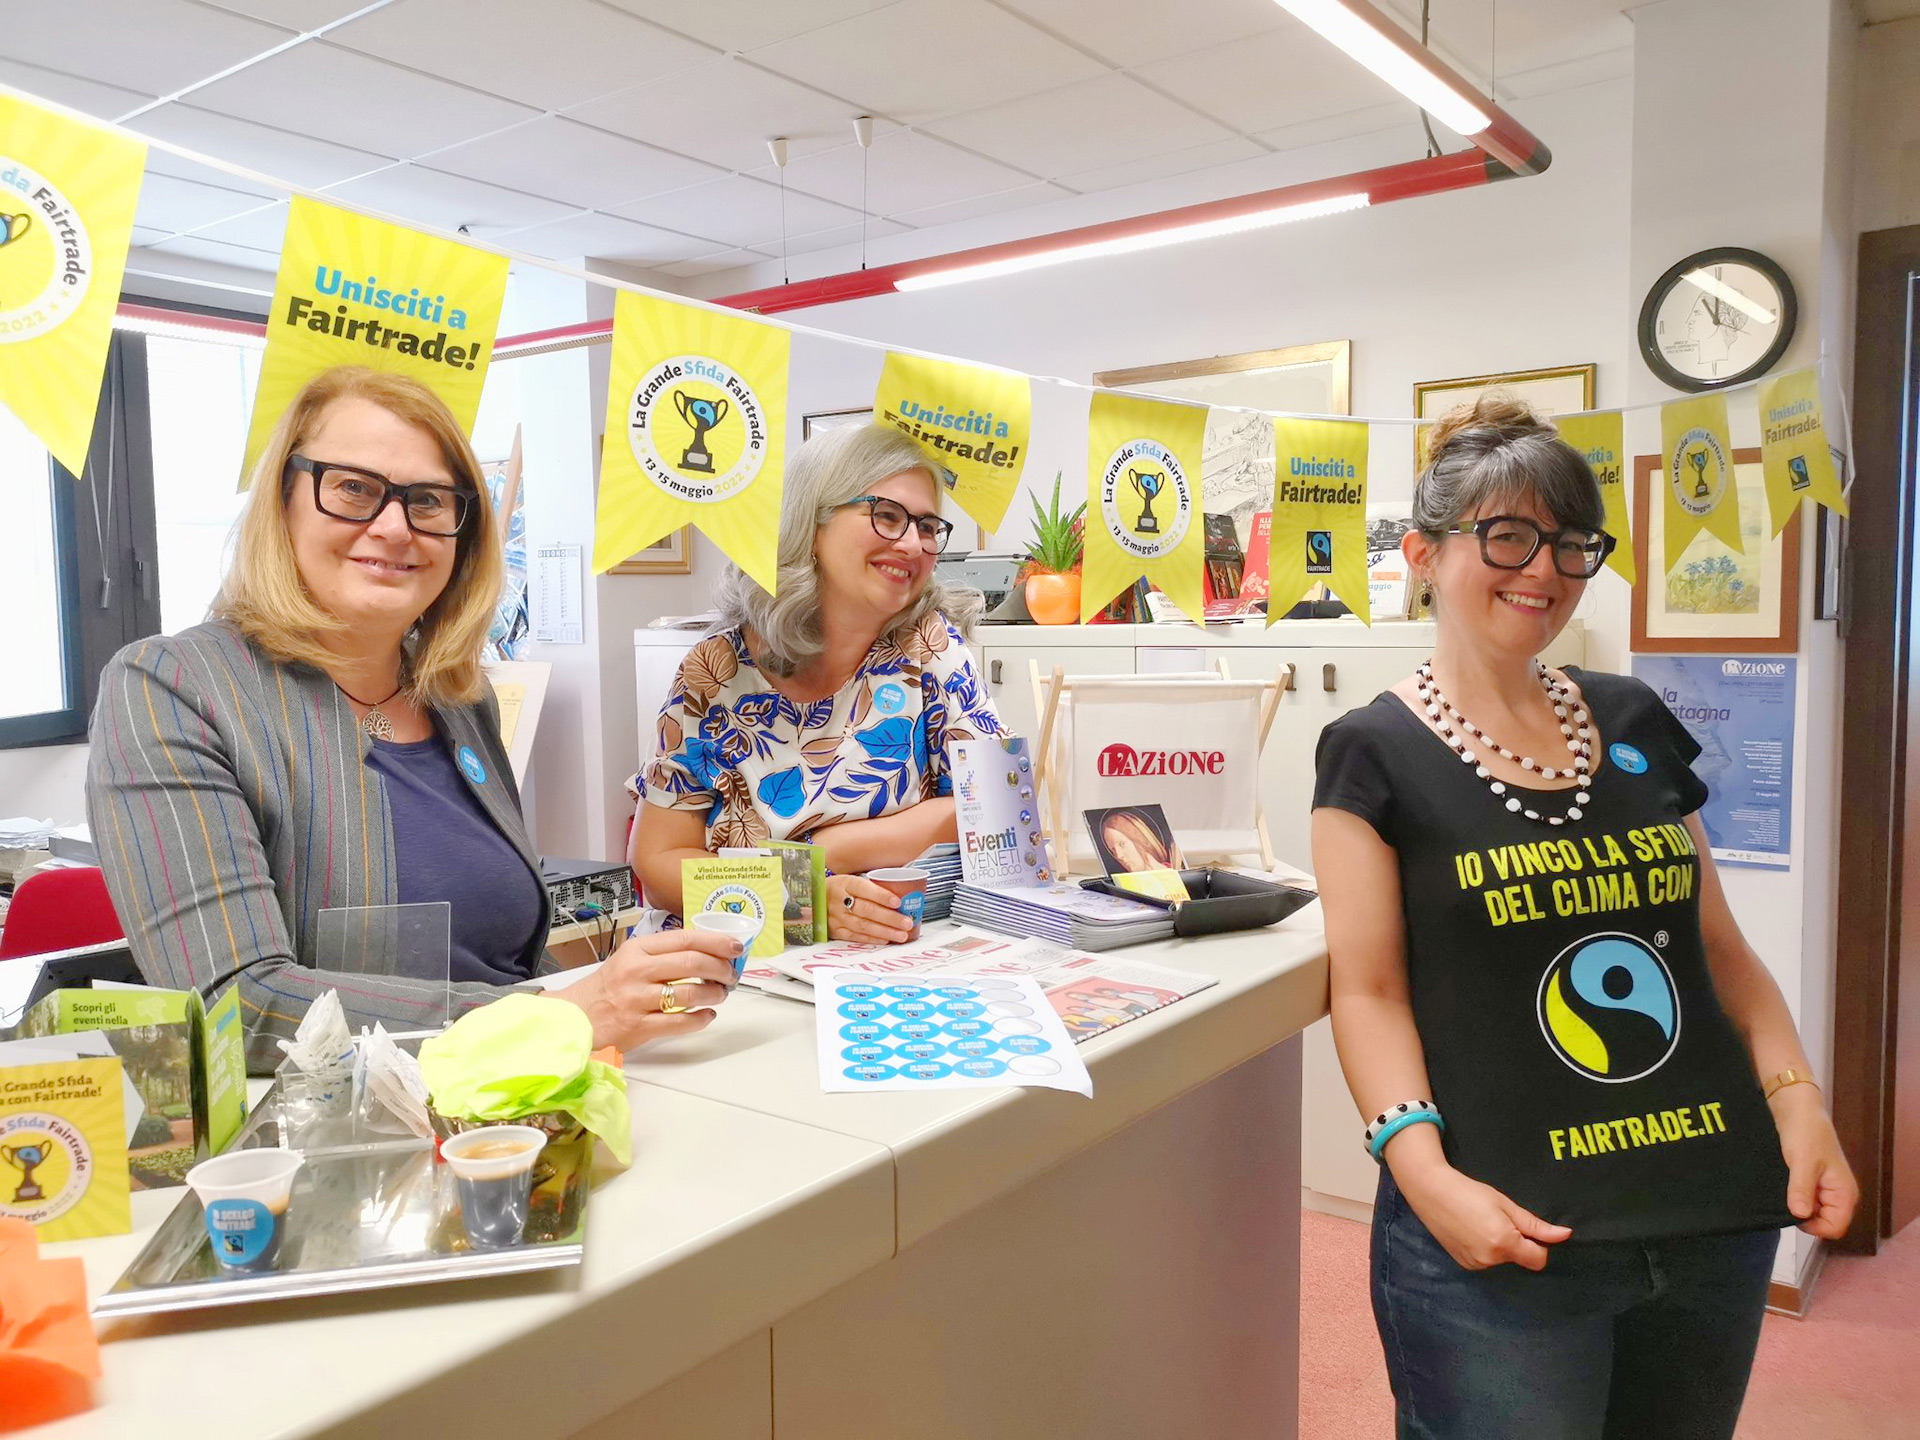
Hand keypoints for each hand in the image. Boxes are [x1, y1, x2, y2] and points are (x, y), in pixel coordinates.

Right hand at [555, 928, 739, 1049]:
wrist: (575, 1016)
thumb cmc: (608, 987)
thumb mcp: (630, 958)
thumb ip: (663, 954)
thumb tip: (708, 952)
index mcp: (638, 949)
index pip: (686, 938)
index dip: (716, 942)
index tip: (734, 947)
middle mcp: (638, 971)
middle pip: (693, 963)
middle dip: (721, 968)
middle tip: (730, 974)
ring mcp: (638, 999)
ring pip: (690, 993)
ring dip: (714, 993)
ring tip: (720, 994)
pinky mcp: (639, 1027)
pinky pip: (680, 1022)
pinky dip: (700, 1019)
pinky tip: (707, 1015)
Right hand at [826, 873, 914, 943]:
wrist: (813, 900)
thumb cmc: (840, 889)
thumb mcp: (851, 880)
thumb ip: (872, 887)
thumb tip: (904, 893)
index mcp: (845, 883)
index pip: (864, 888)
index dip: (881, 896)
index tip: (898, 902)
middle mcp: (839, 900)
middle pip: (866, 910)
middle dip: (889, 918)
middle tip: (907, 922)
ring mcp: (836, 917)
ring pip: (862, 926)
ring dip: (884, 931)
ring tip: (902, 935)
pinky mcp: (835, 931)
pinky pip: (855, 937)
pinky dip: (872, 939)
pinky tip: (886, 940)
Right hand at [1392, 1153, 1572, 1271]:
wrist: (1431, 1191)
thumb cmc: (1470, 1192)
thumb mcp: (1505, 1204)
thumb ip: (1535, 1225)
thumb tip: (1565, 1235)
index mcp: (1504, 1243)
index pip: (1539, 1259)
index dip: (1539, 1244)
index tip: (1526, 1228)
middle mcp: (1490, 1260)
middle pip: (1520, 1259)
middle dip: (1517, 1242)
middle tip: (1498, 1219)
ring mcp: (1475, 1264)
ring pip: (1503, 1260)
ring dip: (1500, 1247)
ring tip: (1481, 1223)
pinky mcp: (1464, 1264)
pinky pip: (1487, 1261)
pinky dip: (1486, 1249)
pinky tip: (1471, 1231)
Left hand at [1772, 1084, 1857, 1238]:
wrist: (1796, 1109)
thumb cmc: (1805, 1132)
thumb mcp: (1802, 1161)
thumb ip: (1801, 1189)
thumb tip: (1800, 1215)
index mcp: (1844, 1193)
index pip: (1836, 1227)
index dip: (1814, 1226)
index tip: (1794, 1211)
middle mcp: (1838, 1195)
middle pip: (1823, 1222)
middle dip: (1804, 1216)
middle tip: (1786, 1197)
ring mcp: (1825, 1189)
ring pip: (1812, 1212)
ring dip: (1797, 1205)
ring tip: (1783, 1189)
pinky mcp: (1812, 1183)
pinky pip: (1804, 1200)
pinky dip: (1793, 1197)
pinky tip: (1782, 1186)